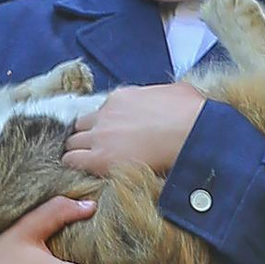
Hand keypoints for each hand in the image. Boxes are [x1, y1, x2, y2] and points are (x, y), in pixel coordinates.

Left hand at [59, 81, 207, 184]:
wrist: (192, 132)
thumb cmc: (192, 112)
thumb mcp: (176, 90)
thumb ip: (162, 94)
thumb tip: (170, 98)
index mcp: (121, 97)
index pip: (101, 112)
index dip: (104, 125)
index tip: (112, 135)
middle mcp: (106, 114)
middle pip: (81, 126)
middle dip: (86, 137)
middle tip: (96, 151)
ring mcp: (101, 135)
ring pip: (72, 142)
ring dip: (78, 151)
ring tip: (87, 164)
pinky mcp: (101, 157)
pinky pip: (72, 160)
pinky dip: (74, 165)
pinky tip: (82, 173)